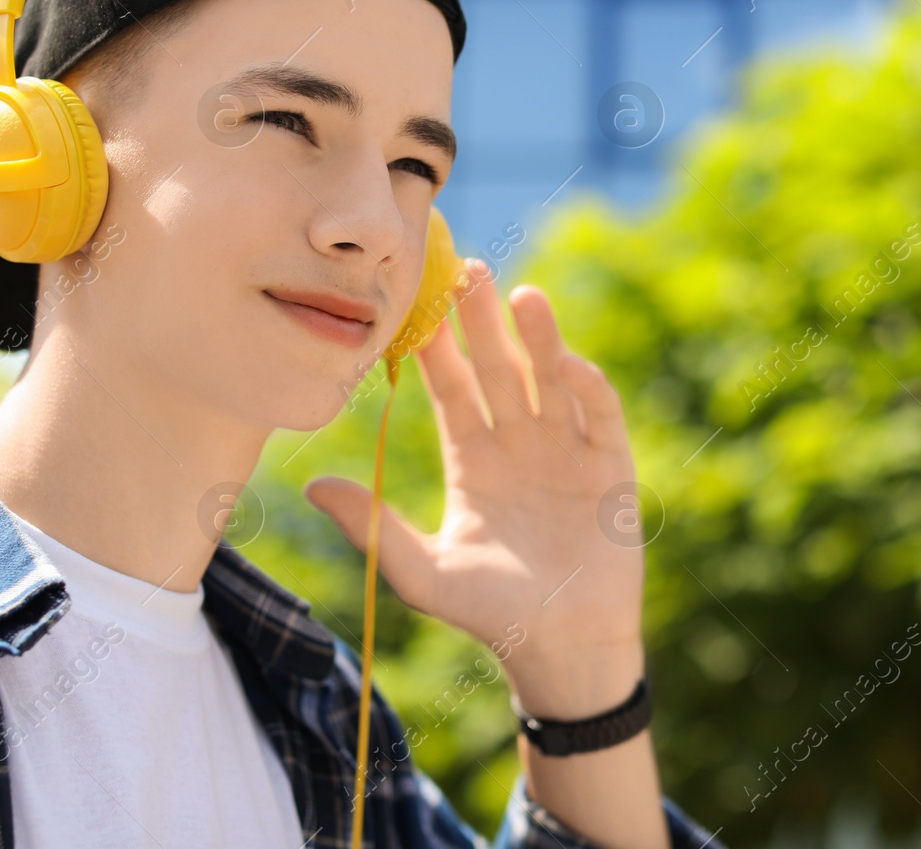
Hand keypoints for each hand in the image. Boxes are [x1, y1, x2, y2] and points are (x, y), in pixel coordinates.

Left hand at [306, 258, 647, 719]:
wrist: (562, 651)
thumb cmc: (490, 613)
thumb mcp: (421, 572)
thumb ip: (372, 529)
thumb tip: (311, 488)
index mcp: (472, 459)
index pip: (450, 389)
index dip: (435, 347)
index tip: (415, 302)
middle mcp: (518, 444)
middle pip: (498, 368)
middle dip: (482, 322)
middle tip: (463, 270)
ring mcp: (565, 450)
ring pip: (549, 379)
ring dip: (538, 338)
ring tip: (521, 294)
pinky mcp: (610, 467)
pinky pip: (599, 415)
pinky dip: (586, 386)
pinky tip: (567, 361)